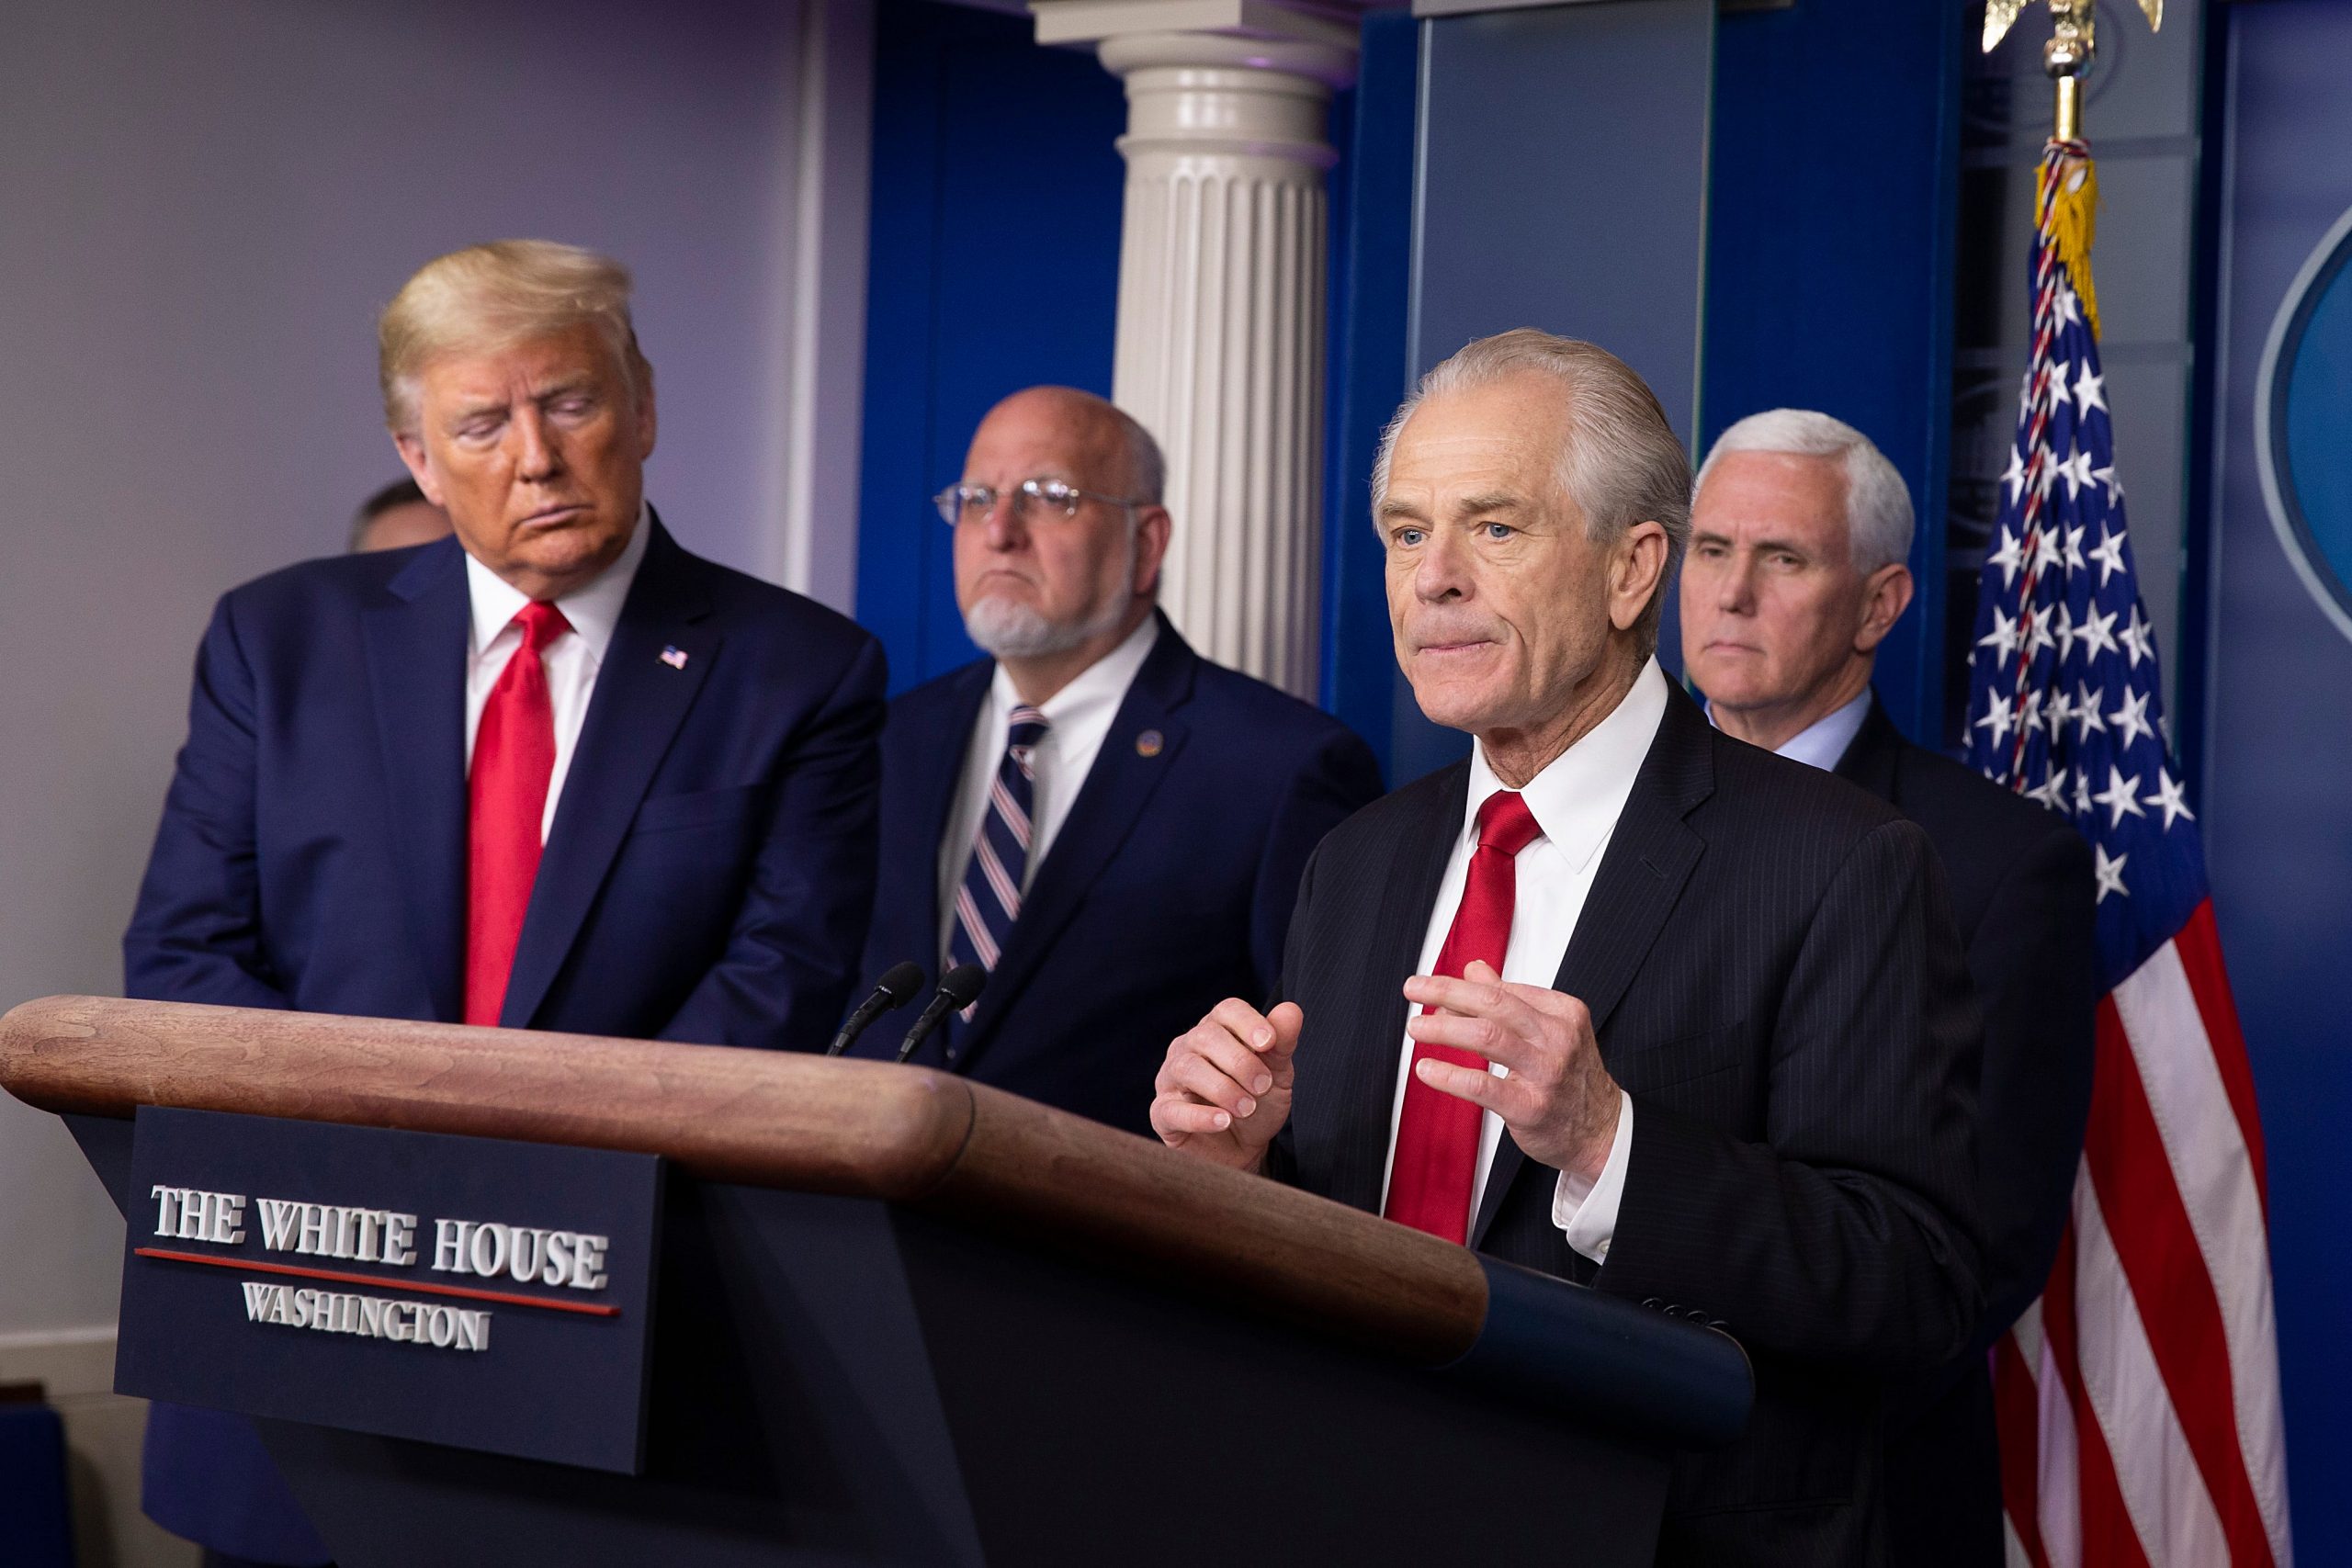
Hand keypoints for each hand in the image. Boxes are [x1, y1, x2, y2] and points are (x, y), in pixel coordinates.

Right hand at [1150, 998, 1302, 1171]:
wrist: (1245, 1150)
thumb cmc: (1258, 1103)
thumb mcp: (1278, 1074)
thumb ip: (1283, 1043)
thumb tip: (1291, 1010)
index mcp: (1216, 1030)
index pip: (1227, 1010)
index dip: (1248, 1023)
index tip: (1269, 1043)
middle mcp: (1188, 1048)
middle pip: (1206, 1037)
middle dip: (1240, 1061)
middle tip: (1263, 1086)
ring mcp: (1170, 1079)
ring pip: (1187, 1069)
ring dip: (1223, 1088)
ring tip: (1247, 1108)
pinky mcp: (1162, 1113)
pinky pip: (1172, 1110)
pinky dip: (1200, 1116)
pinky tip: (1224, 1122)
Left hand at [1403, 960, 1621, 1182]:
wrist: (1603, 1132)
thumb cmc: (1570, 1078)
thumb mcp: (1551, 1030)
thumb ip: (1512, 1000)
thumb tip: (1474, 970)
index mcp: (1562, 1012)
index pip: (1503, 990)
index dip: (1461, 987)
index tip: (1431, 989)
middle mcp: (1557, 1038)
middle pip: (1494, 1004)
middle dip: (1447, 992)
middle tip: (1413, 989)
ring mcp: (1546, 1073)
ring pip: (1488, 1037)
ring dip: (1444, 1029)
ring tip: (1416, 1027)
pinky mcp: (1531, 1107)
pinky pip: (1483, 1086)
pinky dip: (1450, 1075)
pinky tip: (1427, 1070)